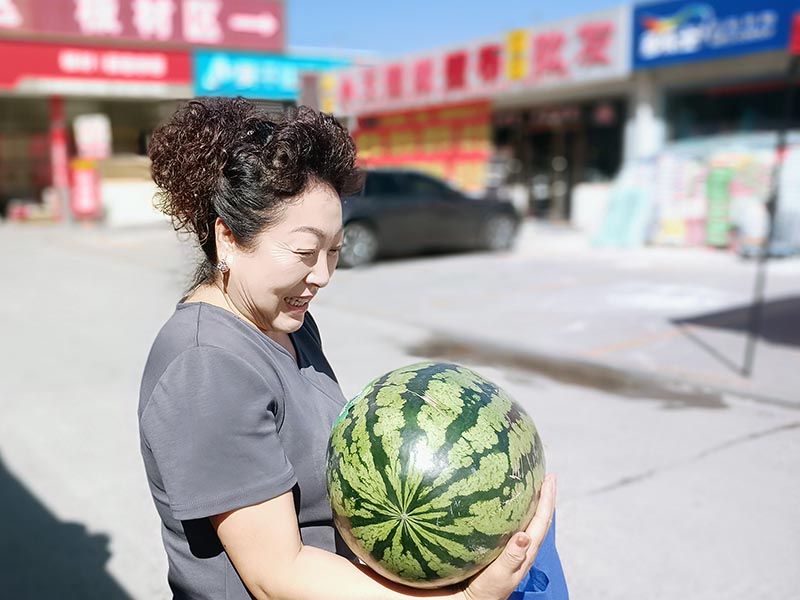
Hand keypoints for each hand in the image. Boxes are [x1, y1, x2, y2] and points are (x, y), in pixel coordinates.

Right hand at [462, 474, 555, 599]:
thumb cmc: (482, 595)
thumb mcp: (497, 578)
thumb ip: (510, 560)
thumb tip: (525, 536)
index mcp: (524, 555)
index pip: (540, 523)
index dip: (547, 500)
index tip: (550, 478)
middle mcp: (519, 550)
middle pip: (537, 519)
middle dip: (543, 497)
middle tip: (545, 475)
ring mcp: (508, 551)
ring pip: (525, 522)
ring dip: (529, 503)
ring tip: (527, 483)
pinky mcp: (494, 551)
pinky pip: (506, 526)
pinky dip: (508, 512)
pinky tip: (496, 503)